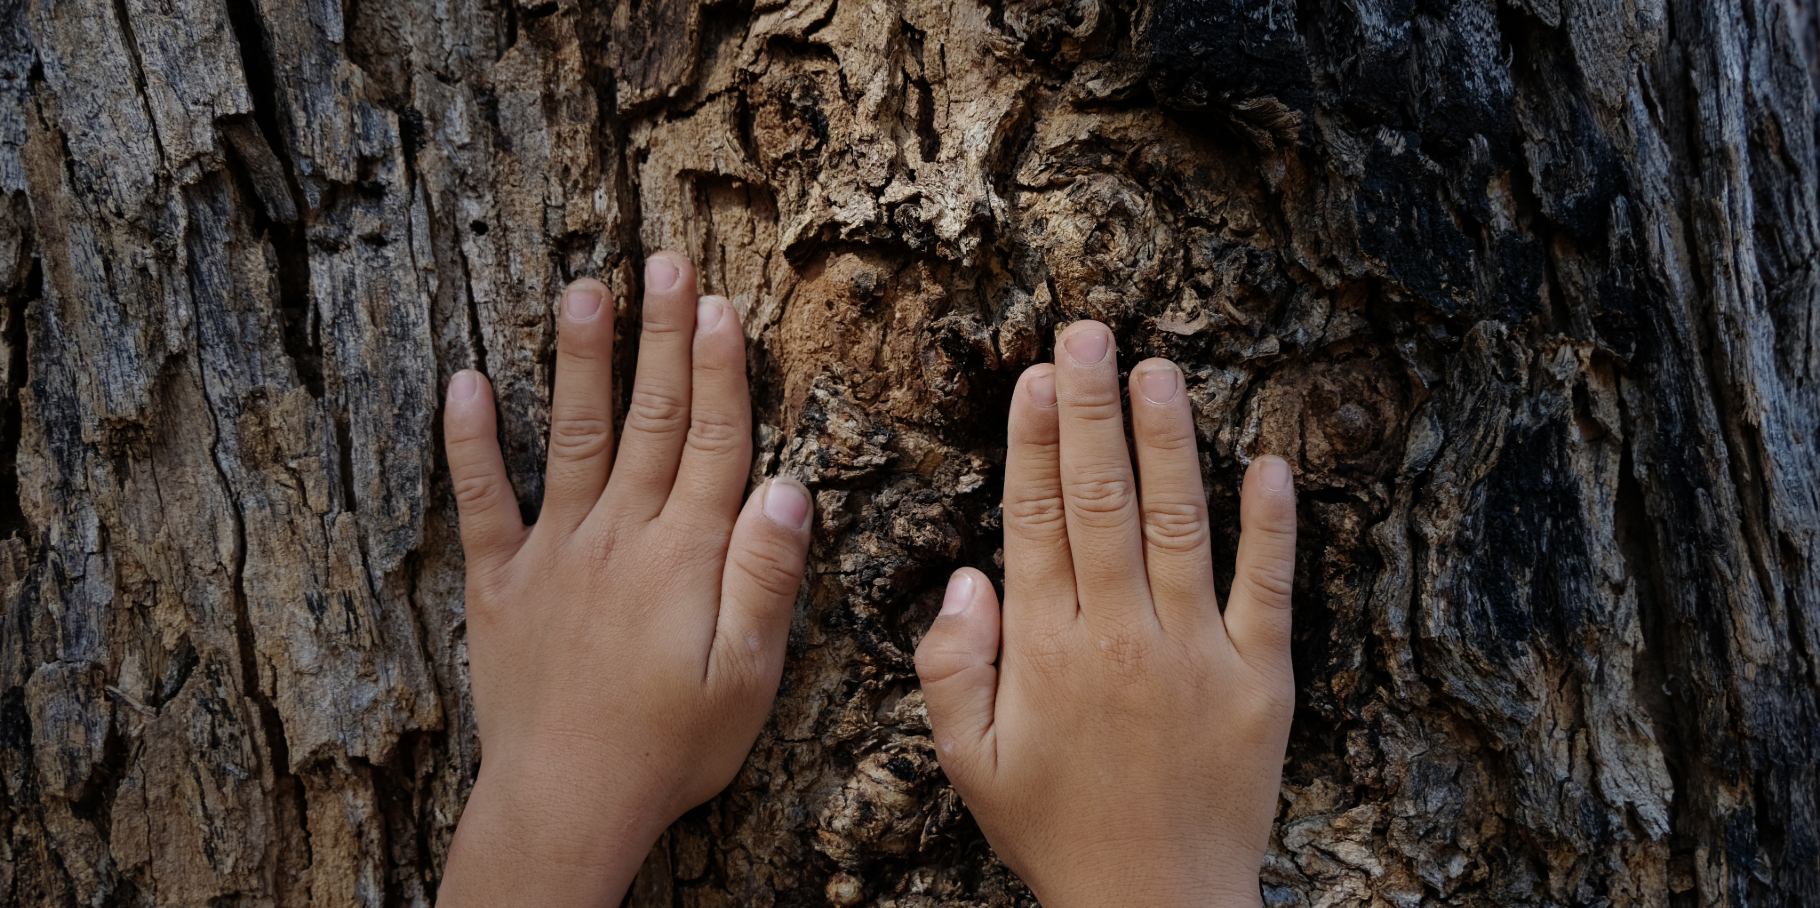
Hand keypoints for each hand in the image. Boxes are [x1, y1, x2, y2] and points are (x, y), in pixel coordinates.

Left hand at [435, 253, 812, 906]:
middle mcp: (619, 535)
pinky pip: (482, 500)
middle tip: (665, 262)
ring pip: (574, 437)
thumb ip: (765, 576)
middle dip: (662, 336)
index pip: (711, 440)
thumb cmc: (671, 746)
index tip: (720, 303)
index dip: (719, 368)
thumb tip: (787, 486)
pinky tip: (465, 385)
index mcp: (685, 555)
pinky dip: (471, 442)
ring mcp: (555, 553)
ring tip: (585, 289)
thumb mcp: (750, 676)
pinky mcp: (501, 583)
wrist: (568, 801)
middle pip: (650, 418)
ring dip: (582, 361)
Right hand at [914, 320, 1297, 907]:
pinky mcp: (1263, 680)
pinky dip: (1272, 525)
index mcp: (1046, 650)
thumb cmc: (1056, 829)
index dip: (1034, 440)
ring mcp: (1198, 653)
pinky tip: (1269, 464)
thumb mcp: (970, 763)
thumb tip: (968, 574)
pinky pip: (1269, 588)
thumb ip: (952, 666)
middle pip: (1102, 498)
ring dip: (1169, 440)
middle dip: (1093, 407)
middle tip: (1089, 333)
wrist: (1156, 907)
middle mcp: (1122, 635)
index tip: (1036, 376)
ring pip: (1180, 523)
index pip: (1036, 518)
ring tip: (1160, 368)